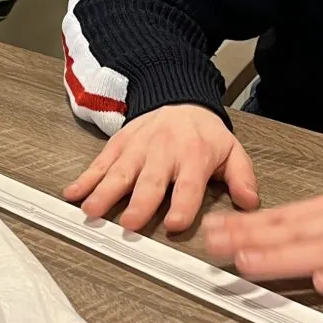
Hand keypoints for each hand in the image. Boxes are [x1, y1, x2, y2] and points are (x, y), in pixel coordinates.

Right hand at [62, 104, 259, 232]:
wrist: (177, 98)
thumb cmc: (203, 134)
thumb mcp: (231, 150)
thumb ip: (241, 177)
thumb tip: (250, 202)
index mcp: (194, 156)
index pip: (189, 185)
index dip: (182, 205)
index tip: (174, 223)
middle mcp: (163, 153)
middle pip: (150, 182)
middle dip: (139, 204)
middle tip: (129, 225)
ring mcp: (137, 149)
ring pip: (120, 174)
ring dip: (105, 193)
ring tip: (92, 211)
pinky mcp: (118, 146)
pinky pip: (100, 163)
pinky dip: (85, 179)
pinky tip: (73, 193)